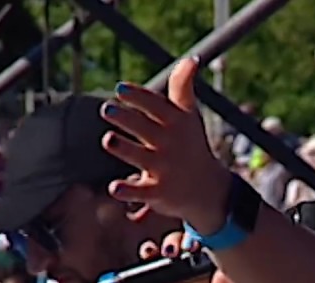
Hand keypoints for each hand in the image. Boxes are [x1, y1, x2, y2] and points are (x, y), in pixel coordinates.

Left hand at [100, 58, 234, 233]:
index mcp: (175, 123)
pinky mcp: (158, 193)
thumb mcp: (188, 116)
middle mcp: (170, 145)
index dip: (139, 97)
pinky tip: (114, 188)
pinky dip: (128, 191)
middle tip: (107, 109)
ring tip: (108, 139)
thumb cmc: (190, 145)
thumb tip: (191, 58)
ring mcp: (164, 169)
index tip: (120, 88)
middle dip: (127, 119)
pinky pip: (141, 192)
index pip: (156, 106)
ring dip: (125, 149)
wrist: (207, 189)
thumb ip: (183, 87)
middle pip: (146, 129)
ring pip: (141, 157)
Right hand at [141, 234, 240, 282]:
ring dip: (169, 241)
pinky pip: (154, 260)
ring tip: (168, 250)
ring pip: (174, 246)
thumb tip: (226, 267)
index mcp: (221, 272)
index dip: (208, 234)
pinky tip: (150, 252)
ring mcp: (182, 274)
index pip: (216, 243)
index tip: (201, 236)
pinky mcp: (164, 281)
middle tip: (184, 245)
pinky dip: (150, 252)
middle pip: (193, 239)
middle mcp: (202, 269)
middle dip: (186, 235)